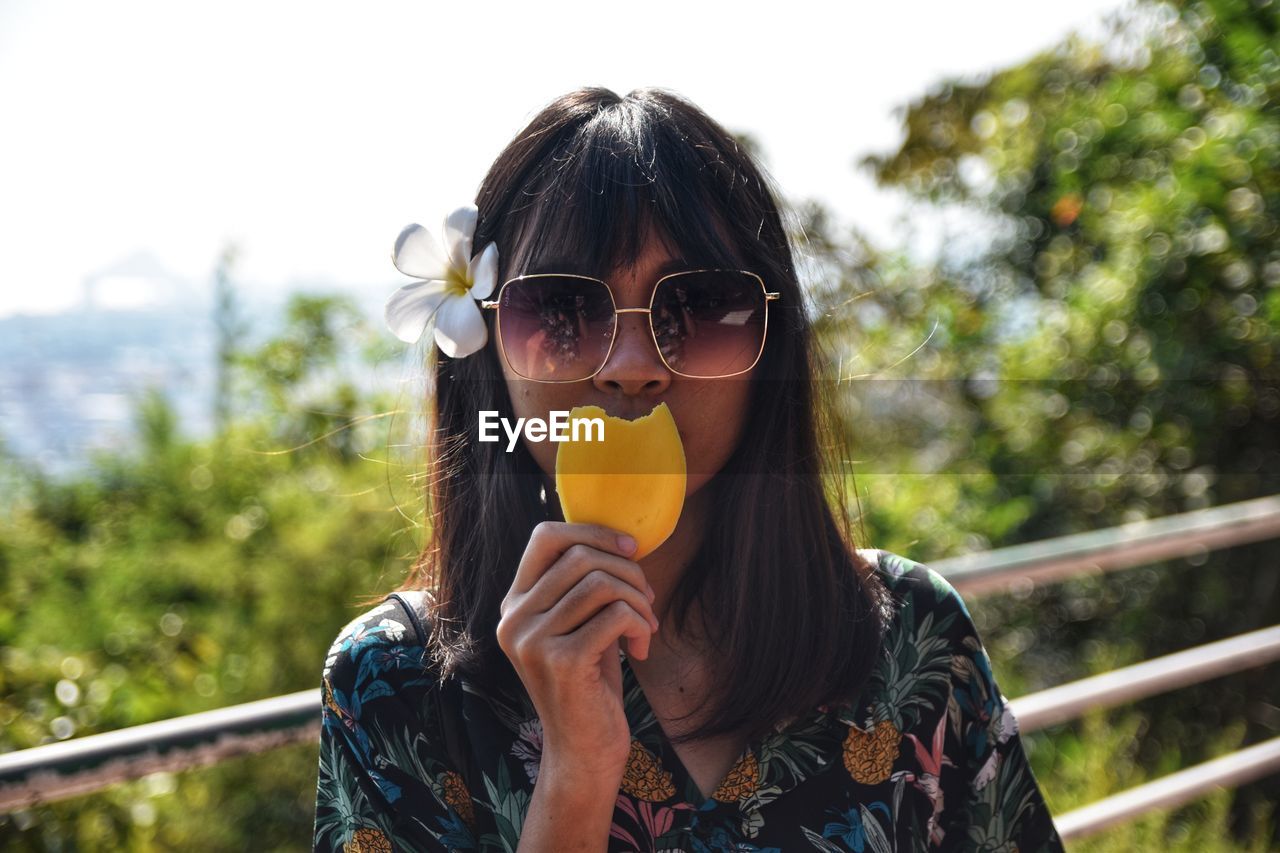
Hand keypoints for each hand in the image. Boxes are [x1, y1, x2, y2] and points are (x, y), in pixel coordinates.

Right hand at [496, 521, 659, 775]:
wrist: (583, 751)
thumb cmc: (590, 683)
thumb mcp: (579, 625)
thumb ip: (582, 585)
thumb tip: (621, 540)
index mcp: (514, 604)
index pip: (545, 536)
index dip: (593, 532)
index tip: (631, 550)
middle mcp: (514, 619)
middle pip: (581, 556)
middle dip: (628, 572)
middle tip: (648, 601)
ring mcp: (532, 640)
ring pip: (601, 583)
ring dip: (639, 601)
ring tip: (646, 627)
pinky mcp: (560, 661)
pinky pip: (615, 614)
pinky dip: (640, 625)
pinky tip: (641, 650)